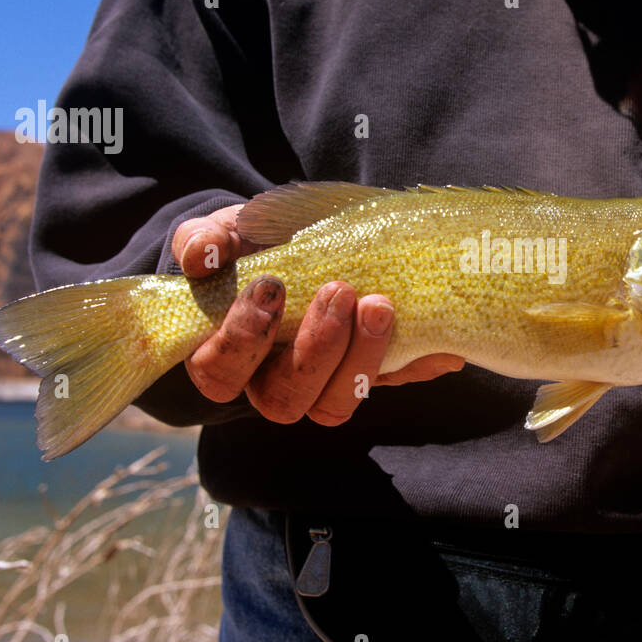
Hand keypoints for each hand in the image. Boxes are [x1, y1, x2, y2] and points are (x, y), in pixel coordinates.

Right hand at [171, 204, 464, 423]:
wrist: (291, 246)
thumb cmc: (244, 250)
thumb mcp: (220, 237)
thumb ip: (202, 242)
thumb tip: (204, 253)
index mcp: (224, 356)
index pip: (221, 373)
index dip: (243, 339)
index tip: (271, 286)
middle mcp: (270, 382)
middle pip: (286, 398)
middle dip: (316, 348)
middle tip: (340, 290)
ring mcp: (322, 383)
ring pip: (335, 404)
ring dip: (361, 358)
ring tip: (379, 305)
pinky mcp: (368, 373)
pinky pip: (395, 382)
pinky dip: (419, 363)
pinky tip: (439, 343)